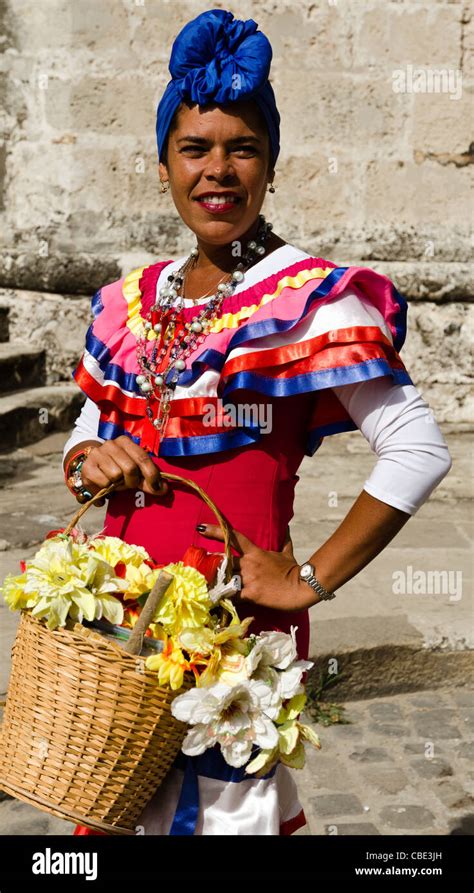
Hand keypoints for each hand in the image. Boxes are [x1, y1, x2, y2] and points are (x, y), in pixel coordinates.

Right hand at [79, 436, 168, 506]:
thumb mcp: (135, 473)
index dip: (152, 474)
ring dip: (118, 485)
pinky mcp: (87, 467)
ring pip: (116, 475)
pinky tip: (104, 485)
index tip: (157, 487)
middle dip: (132, 481)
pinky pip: (104, 483)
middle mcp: (110, 444)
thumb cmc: (118, 469)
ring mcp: (97, 454)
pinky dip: (107, 489)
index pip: (142, 458)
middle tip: (129, 484)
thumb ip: (149, 480)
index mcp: (125, 442)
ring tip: (115, 482)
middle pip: (130, 468)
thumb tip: (163, 489)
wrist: (92, 467)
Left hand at [198, 523, 319, 611]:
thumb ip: (284, 541)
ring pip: (225, 580)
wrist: (302, 587)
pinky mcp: (251, 595)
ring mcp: (249, 579)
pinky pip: (233, 597)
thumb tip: (286, 528)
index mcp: (255, 552)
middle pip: (223, 562)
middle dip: (213, 566)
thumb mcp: (287, 554)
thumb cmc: (294, 570)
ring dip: (216, 583)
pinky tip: (216, 602)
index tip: (200, 528)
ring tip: (205, 587)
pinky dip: (225, 599)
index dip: (215, 531)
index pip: (233, 538)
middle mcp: (249, 564)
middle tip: (202, 568)